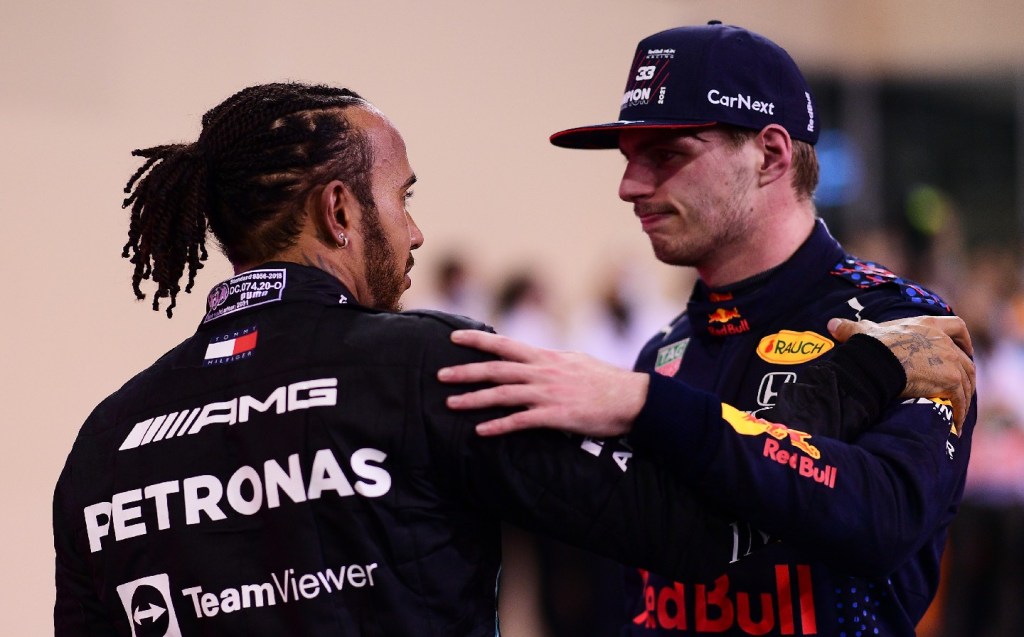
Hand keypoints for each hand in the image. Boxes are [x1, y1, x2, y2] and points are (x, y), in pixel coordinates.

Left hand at [437, 330, 648, 436]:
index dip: (478, 341)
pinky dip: (499, 426)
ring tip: (451, 403)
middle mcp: (543, 372)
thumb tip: (537, 357)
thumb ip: (552, 360)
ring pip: (503, 394)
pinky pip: (521, 421)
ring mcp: (548, 394)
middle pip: (496, 370)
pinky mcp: (556, 416)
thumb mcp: (576, 361)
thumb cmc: (606, 382)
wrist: (633, 399)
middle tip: (440, 375)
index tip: (453, 337)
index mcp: (546, 357)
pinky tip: (481, 432)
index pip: (505, 345)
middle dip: (465, 372)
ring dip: (474, 399)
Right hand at [827, 316, 975, 427]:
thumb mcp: (862, 333)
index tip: (965, 349)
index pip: (957, 327)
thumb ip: (851, 328)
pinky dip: (959, 413)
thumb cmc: (869, 346)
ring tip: (957, 413)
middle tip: (961, 389)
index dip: (963, 339)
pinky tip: (954, 425)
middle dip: (967, 375)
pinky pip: (960, 400)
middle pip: (966, 360)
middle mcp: (944, 341)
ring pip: (967, 382)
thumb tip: (832, 324)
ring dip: (964, 398)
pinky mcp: (950, 380)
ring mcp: (950, 361)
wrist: (876, 362)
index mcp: (927, 325)